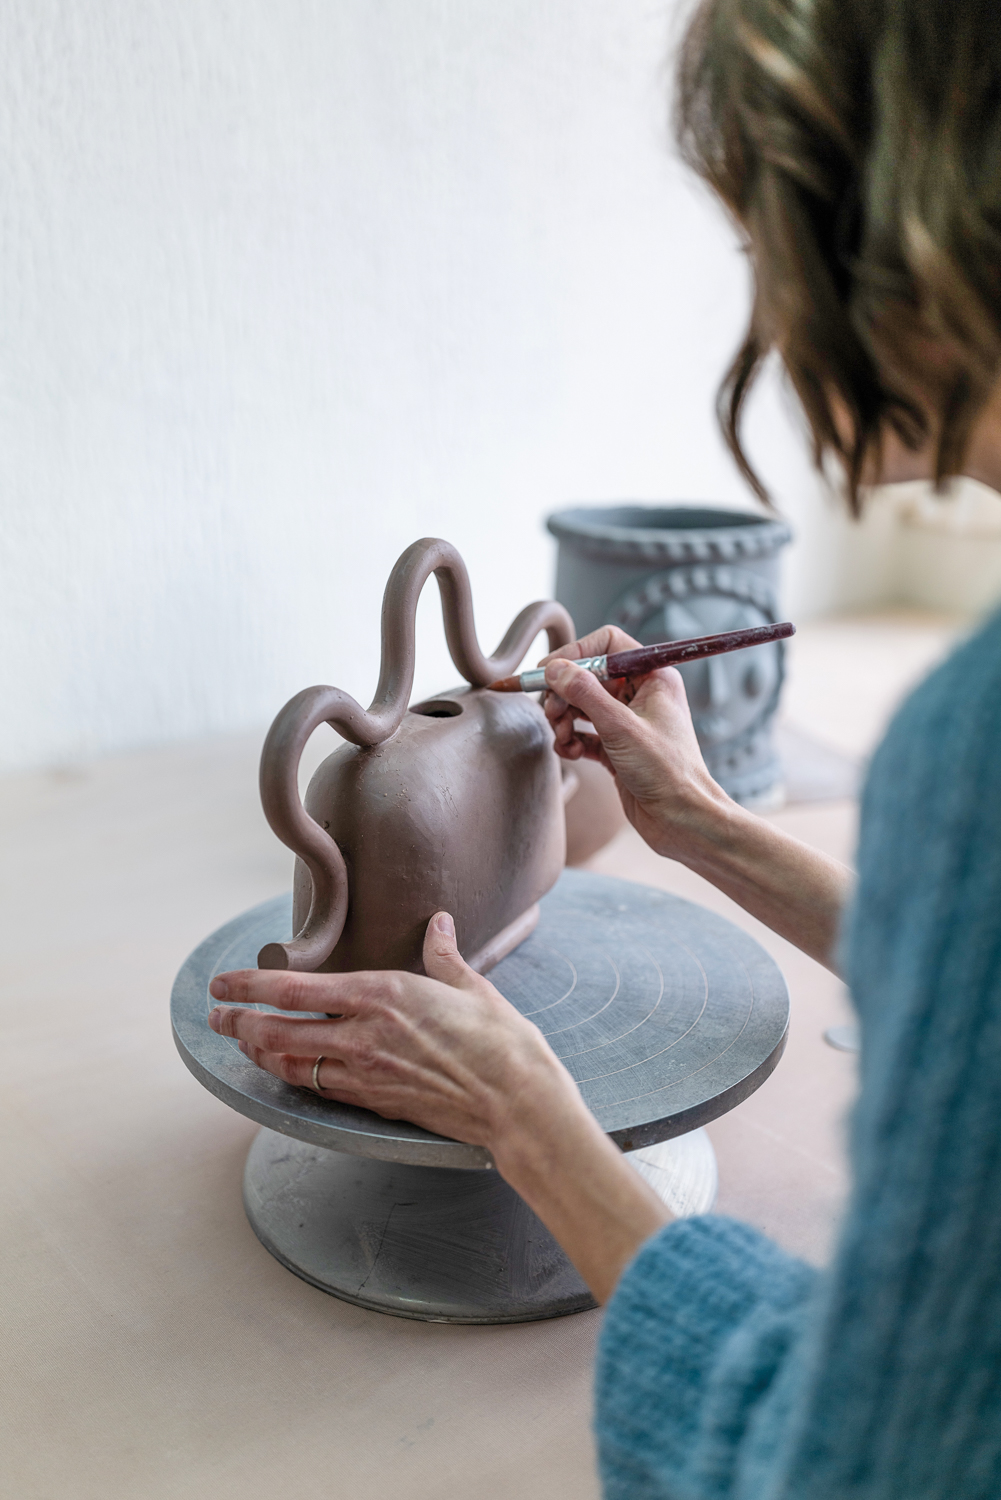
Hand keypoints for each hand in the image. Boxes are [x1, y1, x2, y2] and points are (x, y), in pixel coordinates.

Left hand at [208, 910, 670, 1301]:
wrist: (517, 1101)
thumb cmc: (501, 1040)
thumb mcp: (471, 986)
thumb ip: (443, 954)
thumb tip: (438, 923)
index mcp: (381, 994)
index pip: (293, 988)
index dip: (248, 987)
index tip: (222, 983)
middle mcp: (363, 1034)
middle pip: (277, 1031)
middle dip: (237, 1023)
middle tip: (215, 1016)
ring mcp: (365, 1072)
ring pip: (290, 1064)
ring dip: (257, 1053)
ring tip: (239, 1042)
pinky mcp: (374, 1102)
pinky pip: (319, 1088)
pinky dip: (291, 1077)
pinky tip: (283, 1071)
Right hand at [541, 626, 730, 862]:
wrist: (682, 820)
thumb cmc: (666, 772)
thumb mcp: (620, 727)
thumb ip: (584, 693)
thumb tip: (555, 668)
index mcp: (654, 678)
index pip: (607, 645)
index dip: (575, 653)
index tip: (548, 671)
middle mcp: (642, 695)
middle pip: (588, 676)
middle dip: (564, 693)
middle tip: (551, 712)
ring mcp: (629, 722)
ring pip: (582, 706)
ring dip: (564, 719)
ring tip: (562, 737)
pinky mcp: (618, 748)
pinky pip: (584, 733)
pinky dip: (572, 740)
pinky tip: (570, 753)